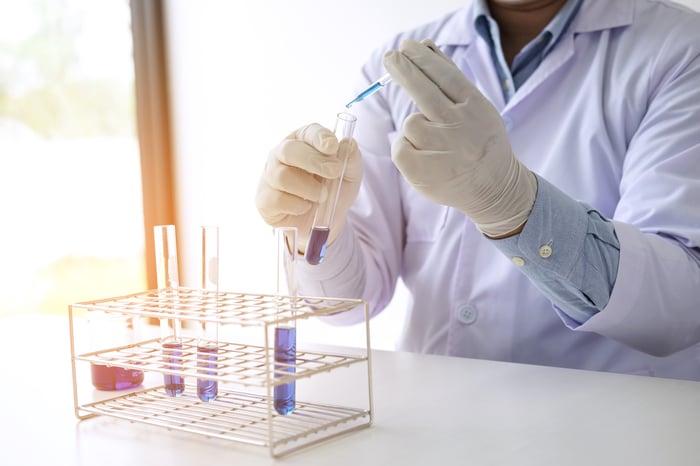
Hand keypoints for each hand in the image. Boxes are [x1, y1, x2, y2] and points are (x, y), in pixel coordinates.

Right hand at [255, 123, 361, 251]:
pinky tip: (305, 207)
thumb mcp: (350, 176)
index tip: (332, 146)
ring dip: (309, 188)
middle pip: (289, 150)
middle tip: (334, 172)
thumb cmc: (333, 191)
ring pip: (283, 176)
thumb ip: (352, 160)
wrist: (322, 223)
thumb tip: (349, 143)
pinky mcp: (265, 199)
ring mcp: (270, 176)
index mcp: (303, 142)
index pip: (308, 132)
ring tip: (322, 197)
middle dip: (313, 161)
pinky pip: (278, 199)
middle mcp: (282, 154)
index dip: (319, 137)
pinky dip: (298, 206)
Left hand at [382, 39, 536, 236]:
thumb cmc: (479, 140)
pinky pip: (400, 147)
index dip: (422, 59)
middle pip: (424, 92)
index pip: (444, 76)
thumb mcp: (475, 107)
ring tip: (434, 141)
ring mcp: (443, 150)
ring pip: (411, 123)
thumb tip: (424, 44)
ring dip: (415, 127)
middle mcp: (460, 126)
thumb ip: (449, 77)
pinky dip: (406, 148)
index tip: (406, 46)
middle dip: (404, 70)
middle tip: (390, 57)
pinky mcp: (424, 171)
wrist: (494, 188)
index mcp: (475, 107)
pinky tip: (425, 156)